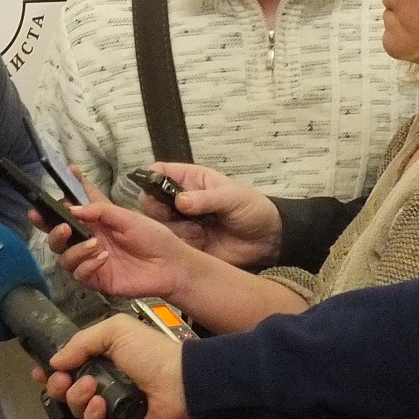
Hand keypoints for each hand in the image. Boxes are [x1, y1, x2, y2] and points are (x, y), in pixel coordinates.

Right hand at [35, 314, 189, 418]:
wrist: (179, 382)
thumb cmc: (149, 351)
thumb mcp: (115, 331)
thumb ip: (81, 342)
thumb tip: (54, 360)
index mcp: (100, 357)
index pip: (67, 364)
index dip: (50, 369)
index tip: (38, 371)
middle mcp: (101, 381)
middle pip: (65, 389)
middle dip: (59, 385)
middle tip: (64, 381)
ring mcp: (108, 404)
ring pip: (76, 408)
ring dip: (77, 398)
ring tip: (90, 389)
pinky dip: (93, 414)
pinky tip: (100, 405)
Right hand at [47, 200, 197, 302]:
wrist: (170, 265)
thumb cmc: (153, 237)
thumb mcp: (128, 217)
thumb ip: (100, 211)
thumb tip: (72, 209)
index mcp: (96, 221)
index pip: (76, 204)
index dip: (66, 190)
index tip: (63, 173)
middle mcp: (89, 239)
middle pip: (58, 234)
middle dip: (51, 229)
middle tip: (60, 226)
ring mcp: (91, 259)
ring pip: (64, 256)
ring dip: (75, 250)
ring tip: (95, 245)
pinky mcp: (96, 278)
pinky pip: (79, 274)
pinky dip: (87, 266)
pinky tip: (103, 259)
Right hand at [138, 162, 283, 269]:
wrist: (268, 241)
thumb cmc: (252, 208)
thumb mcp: (232, 197)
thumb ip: (206, 199)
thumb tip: (180, 202)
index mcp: (190, 180)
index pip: (160, 172)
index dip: (151, 178)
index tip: (152, 189)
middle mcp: (180, 201)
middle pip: (150, 201)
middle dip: (156, 208)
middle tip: (174, 214)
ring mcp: (181, 224)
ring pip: (157, 225)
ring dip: (170, 229)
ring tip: (196, 231)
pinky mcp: (186, 246)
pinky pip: (170, 245)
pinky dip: (176, 246)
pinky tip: (195, 243)